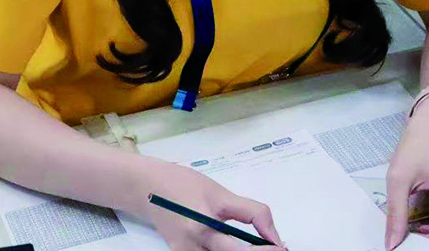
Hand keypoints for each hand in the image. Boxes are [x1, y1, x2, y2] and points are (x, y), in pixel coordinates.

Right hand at [140, 160, 286, 250]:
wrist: (146, 188)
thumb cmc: (184, 185)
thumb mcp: (221, 193)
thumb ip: (251, 213)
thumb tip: (274, 236)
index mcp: (203, 227)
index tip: (282, 249)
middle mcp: (193, 247)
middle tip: (275, 249)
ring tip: (256, 247)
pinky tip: (236, 248)